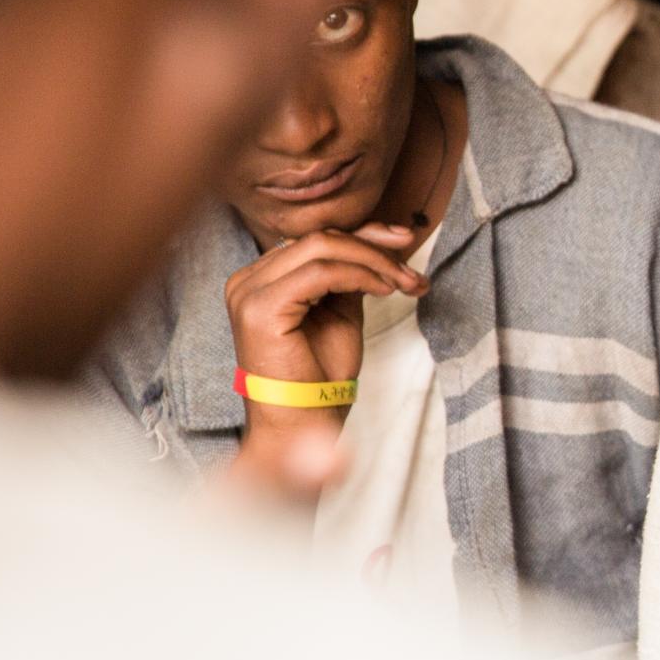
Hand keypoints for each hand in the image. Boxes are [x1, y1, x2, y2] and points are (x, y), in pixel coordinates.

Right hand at [224, 223, 425, 468]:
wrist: (303, 424)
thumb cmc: (321, 375)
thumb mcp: (341, 311)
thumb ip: (351, 275)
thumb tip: (382, 241)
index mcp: (261, 279)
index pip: (316, 241)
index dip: (364, 235)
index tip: (405, 240)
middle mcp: (247, 280)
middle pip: (320, 239)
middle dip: (375, 248)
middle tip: (412, 271)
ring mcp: (248, 291)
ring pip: (321, 248)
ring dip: (374, 262)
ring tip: (406, 283)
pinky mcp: (260, 307)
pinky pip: (320, 272)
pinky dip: (360, 275)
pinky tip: (385, 290)